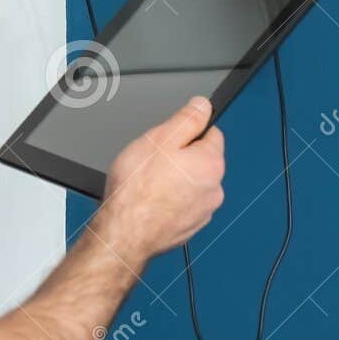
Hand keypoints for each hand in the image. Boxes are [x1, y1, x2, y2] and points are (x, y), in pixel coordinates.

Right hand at [95, 97, 225, 267]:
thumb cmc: (137, 188)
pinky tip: (150, 202)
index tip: (169, 139)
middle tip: (154, 162)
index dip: (188, 132)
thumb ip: (187, 119)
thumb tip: (203, 105)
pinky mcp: (190, 227)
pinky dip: (171, 202)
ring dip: (176, 181)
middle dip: (181, 158)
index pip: (212, 133)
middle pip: (202, 160)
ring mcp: (203, 212)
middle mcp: (215, 189)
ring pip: (192, 184)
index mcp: (211, 163)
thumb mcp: (160, 138)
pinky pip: (183, 205)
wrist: (124, 234)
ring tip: (149, 184)